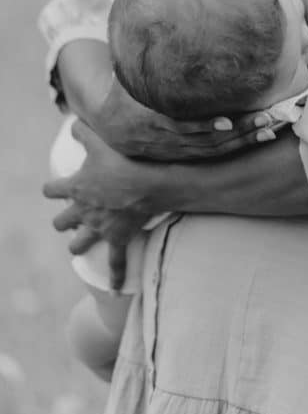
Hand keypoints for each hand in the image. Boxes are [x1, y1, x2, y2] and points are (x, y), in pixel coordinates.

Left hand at [44, 120, 153, 289]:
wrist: (149, 183)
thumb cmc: (125, 160)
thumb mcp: (101, 140)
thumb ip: (84, 131)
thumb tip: (72, 122)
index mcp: (76, 188)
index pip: (51, 190)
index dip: (52, 188)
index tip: (54, 187)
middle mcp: (84, 211)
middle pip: (62, 221)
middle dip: (64, 219)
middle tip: (69, 216)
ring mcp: (100, 228)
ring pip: (80, 243)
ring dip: (78, 243)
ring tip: (78, 245)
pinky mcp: (118, 238)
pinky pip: (115, 262)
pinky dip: (116, 276)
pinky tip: (114, 291)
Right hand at [90, 76, 284, 160]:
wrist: (111, 125)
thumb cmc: (126, 91)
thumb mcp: (130, 77)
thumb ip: (144, 59)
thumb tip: (152, 24)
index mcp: (151, 118)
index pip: (181, 124)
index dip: (203, 124)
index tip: (227, 120)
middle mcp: (167, 138)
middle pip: (207, 139)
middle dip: (238, 130)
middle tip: (267, 118)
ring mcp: (179, 148)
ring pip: (216, 148)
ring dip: (244, 139)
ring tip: (271, 128)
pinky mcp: (188, 153)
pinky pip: (217, 152)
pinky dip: (239, 145)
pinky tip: (261, 136)